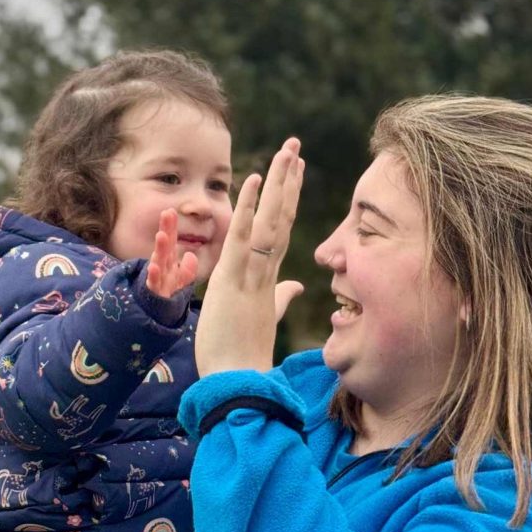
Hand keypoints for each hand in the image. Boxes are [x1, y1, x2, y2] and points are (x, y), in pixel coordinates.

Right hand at [145, 210, 197, 298]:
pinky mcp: (153, 292)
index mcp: (169, 263)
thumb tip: (191, 257)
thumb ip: (187, 271)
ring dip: (160, 249)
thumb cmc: (166, 296)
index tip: (170, 211)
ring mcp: (157, 279)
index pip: (171, 242)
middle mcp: (162, 267)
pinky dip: (154, 274)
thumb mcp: (179, 283)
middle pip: (165, 247)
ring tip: (162, 235)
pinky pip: (154, 282)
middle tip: (167, 214)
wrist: (154, 316)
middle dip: (166, 230)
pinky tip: (154, 266)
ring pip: (159, 261)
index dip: (171, 227)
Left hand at [195, 137, 304, 375]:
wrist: (238, 385)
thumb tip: (294, 287)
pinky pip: (245, 239)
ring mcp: (253, 277)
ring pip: (271, 223)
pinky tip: (255, 179)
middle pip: (283, 219)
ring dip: (279, 184)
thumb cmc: (245, 358)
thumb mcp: (263, 322)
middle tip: (295, 146)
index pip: (282, 233)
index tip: (295, 172)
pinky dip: (250, 209)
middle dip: (289, 182)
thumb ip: (279, 301)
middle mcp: (266, 274)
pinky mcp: (236, 283)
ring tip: (288, 150)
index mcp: (269, 282)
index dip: (289, 201)